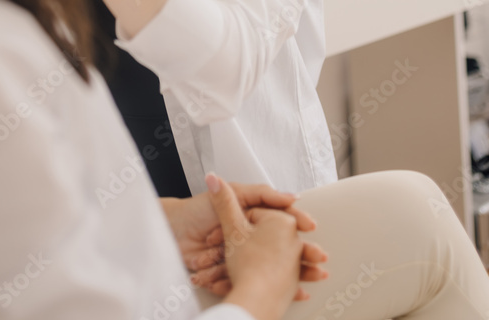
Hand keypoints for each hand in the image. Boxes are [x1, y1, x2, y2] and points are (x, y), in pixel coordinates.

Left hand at [163, 182, 317, 283]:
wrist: (171, 234)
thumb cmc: (197, 210)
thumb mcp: (231, 195)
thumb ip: (260, 194)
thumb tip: (289, 194)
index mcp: (251, 217)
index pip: (280, 220)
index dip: (296, 223)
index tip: (309, 227)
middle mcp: (249, 238)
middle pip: (282, 249)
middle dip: (301, 255)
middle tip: (317, 259)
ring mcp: (241, 258)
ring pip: (271, 269)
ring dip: (292, 277)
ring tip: (309, 282)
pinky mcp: (232, 276)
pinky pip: (250, 283)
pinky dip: (265, 290)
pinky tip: (286, 293)